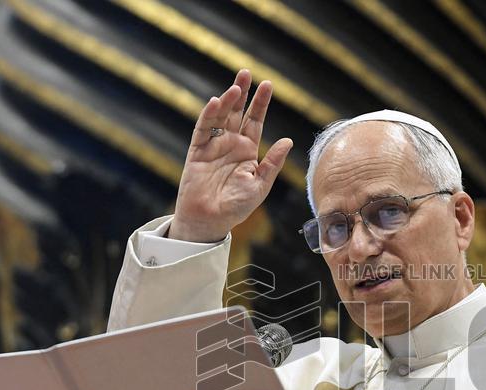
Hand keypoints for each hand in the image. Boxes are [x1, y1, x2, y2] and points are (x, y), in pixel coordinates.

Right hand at [170, 69, 293, 241]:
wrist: (211, 221)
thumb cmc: (236, 207)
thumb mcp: (260, 184)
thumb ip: (272, 163)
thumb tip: (288, 141)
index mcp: (247, 151)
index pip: (255, 121)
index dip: (260, 104)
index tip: (268, 85)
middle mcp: (230, 144)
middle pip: (237, 113)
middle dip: (243, 93)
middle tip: (246, 73)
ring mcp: (213, 146)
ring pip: (220, 117)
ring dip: (227, 101)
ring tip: (236, 87)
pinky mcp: (197, 151)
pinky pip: (202, 130)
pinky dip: (208, 116)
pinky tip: (215, 103)